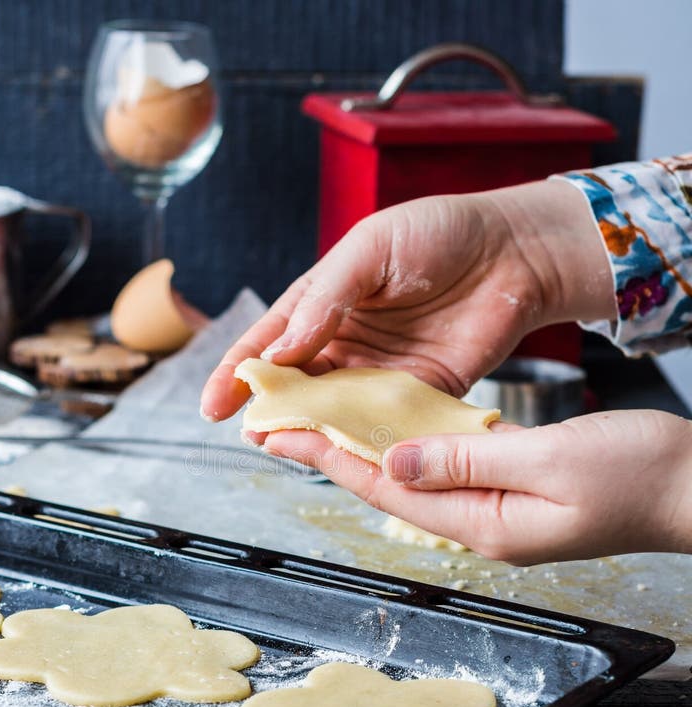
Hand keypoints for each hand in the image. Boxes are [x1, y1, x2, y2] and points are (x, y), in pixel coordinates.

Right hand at [201, 180, 614, 420]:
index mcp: (323, 302)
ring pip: (334, 408)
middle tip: (252, 435)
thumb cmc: (437, 234)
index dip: (239, 372)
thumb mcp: (371, 249)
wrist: (513, 252)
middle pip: (297, 383)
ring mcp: (380, 370)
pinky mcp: (419, 392)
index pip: (271, 342)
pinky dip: (363, 437)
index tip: (215, 404)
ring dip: (312, 429)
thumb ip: (326, 299)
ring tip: (287, 448)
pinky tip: (345, 451)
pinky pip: (384, 420)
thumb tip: (283, 348)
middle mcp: (345, 341)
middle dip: (272, 409)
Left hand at [261, 410, 691, 564]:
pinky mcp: (510, 491)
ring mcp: (494, 510)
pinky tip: (390, 424)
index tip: (281, 433)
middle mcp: (478, 523)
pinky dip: (410, 444)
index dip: (330, 458)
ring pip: (412, 476)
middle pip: (388, 485)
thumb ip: (468, 459)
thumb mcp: (549, 460)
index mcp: (482, 522)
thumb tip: (394, 458)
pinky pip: (444, 467)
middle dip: (333, 454)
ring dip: (365, 448)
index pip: (385, 487)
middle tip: (283, 423)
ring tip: (321, 420)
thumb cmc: (638, 475)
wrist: (691, 486)